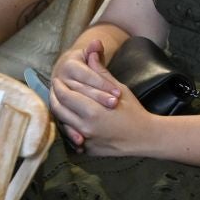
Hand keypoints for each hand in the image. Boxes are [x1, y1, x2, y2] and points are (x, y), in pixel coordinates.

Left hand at [49, 38, 150, 155]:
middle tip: (55, 89)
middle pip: (59, 109)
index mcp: (92, 110)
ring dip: (59, 111)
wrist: (144, 137)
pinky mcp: (87, 149)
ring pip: (62, 123)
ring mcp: (85, 140)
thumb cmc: (134, 110)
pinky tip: (68, 118)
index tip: (58, 79)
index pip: (65, 95)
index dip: (59, 86)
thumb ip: (101, 71)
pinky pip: (71, 136)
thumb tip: (91, 50)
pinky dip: (68, 126)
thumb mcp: (119, 88)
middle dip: (55, 97)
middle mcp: (85, 126)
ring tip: (59, 101)